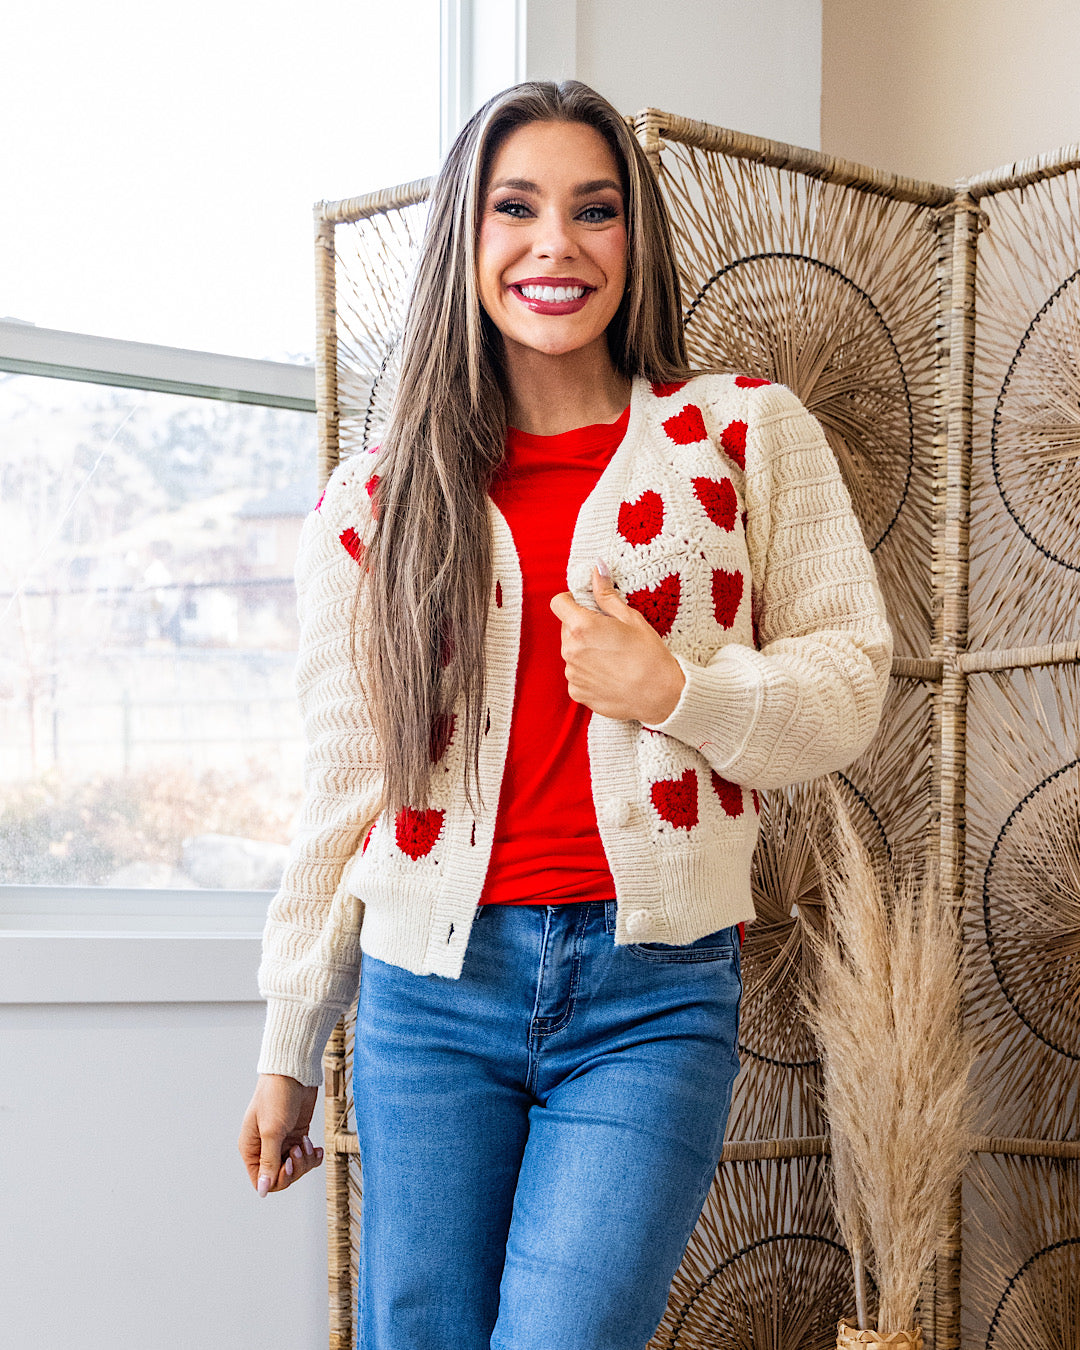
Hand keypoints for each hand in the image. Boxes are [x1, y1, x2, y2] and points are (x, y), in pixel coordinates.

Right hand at [239, 1073, 323, 1196]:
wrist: (294, 1072)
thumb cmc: (276, 1096)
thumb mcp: (272, 1131)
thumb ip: (268, 1162)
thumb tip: (262, 1191)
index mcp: (251, 1148)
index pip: (262, 1180)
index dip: (278, 1179)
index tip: (288, 1163)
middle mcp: (265, 1148)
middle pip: (280, 1177)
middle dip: (294, 1168)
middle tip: (299, 1150)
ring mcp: (282, 1141)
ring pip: (295, 1168)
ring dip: (305, 1162)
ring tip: (308, 1144)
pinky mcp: (297, 1134)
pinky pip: (305, 1156)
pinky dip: (312, 1156)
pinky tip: (317, 1148)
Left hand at [549, 563, 685, 722]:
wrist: (661, 695)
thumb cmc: (649, 655)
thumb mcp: (630, 618)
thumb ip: (606, 595)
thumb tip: (597, 570)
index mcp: (581, 626)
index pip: (558, 603)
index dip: (571, 601)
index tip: (587, 606)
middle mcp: (570, 650)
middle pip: (566, 628)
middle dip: (582, 627)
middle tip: (610, 634)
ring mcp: (572, 673)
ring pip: (572, 652)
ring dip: (585, 650)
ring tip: (613, 657)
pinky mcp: (577, 692)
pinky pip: (577, 675)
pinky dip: (589, 673)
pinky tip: (611, 674)